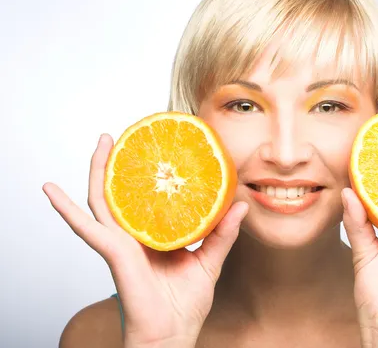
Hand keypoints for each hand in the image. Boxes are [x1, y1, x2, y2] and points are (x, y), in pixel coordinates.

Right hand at [43, 134, 247, 347]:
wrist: (172, 334)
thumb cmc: (185, 304)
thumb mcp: (210, 260)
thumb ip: (223, 233)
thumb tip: (241, 205)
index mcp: (154, 235)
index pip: (147, 198)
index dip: (148, 174)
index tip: (157, 149)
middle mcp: (133, 235)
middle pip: (120, 191)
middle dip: (119, 162)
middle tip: (123, 135)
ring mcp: (120, 242)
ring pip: (102, 199)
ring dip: (98, 170)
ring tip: (103, 142)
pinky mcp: (113, 253)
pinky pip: (86, 228)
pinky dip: (65, 209)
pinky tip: (51, 190)